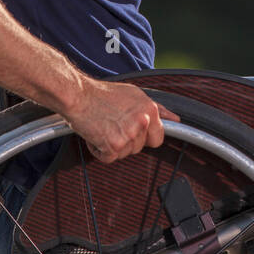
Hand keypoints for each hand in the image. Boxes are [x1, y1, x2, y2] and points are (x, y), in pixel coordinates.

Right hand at [61, 80, 180, 162]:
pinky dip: (99, 151)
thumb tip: (176, 119)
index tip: (133, 132)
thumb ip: (158, 109)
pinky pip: (109, 158)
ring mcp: (129, 135)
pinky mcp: (113, 146)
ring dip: (113, 146)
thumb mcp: (135, 95)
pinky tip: (95, 134)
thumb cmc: (103, 94)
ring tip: (104, 127)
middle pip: (140, 147)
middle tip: (114, 125)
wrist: (77, 95)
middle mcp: (142, 122)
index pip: (158, 138)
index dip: (145, 137)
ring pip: (125, 154)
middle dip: (127, 141)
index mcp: (150, 110)